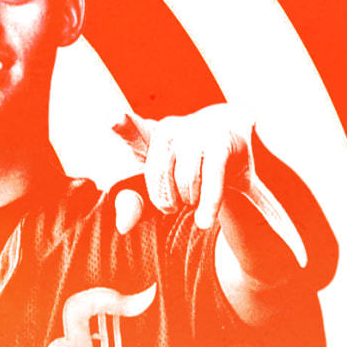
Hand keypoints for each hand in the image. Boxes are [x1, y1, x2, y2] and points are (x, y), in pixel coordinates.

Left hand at [111, 104, 255, 230]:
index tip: (113, 121)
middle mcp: (170, 129)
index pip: (132, 131)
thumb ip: (132, 203)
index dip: (123, 125)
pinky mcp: (220, 142)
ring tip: (193, 200)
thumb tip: (122, 226)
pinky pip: (211, 178)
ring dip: (190, 200)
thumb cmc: (185, 167)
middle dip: (166, 199)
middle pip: (159, 173)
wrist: (232, 146)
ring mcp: (196, 131)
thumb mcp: (155, 184)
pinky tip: (204, 221)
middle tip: (174, 206)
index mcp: (147, 135)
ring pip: (186, 178)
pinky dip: (208, 204)